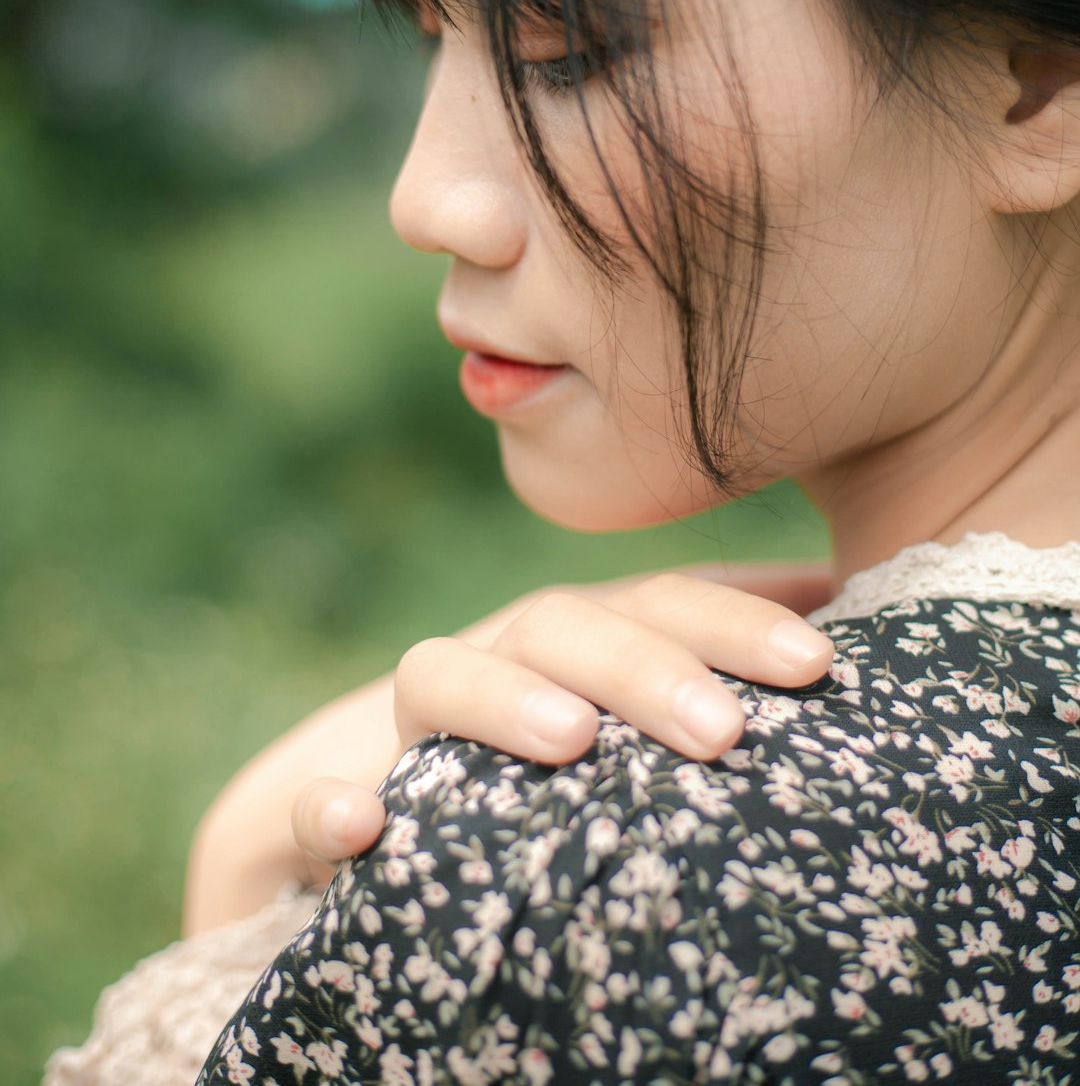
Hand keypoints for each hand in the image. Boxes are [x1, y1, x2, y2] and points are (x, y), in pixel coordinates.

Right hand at [288, 557, 834, 875]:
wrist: (395, 853)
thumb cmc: (560, 790)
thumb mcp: (644, 732)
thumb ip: (720, 667)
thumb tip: (841, 604)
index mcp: (577, 650)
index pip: (652, 604)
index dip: (730, 620)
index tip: (816, 663)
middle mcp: (495, 672)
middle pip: (558, 626)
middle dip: (641, 665)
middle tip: (724, 731)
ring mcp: (409, 740)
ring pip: (435, 677)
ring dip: (500, 695)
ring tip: (572, 740)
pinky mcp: (331, 825)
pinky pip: (305, 809)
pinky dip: (324, 809)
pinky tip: (359, 823)